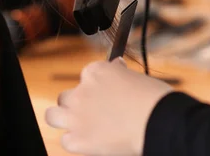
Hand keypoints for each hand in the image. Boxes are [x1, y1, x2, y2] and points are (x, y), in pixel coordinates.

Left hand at [45, 58, 173, 155]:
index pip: (87, 75)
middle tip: (91, 112)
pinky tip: (89, 142)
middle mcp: (82, 91)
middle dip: (76, 103)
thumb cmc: (153, 98)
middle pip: (66, 96)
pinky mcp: (78, 139)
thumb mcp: (136, 77)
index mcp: (96, 71)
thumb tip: (117, 67)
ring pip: (53, 115)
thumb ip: (120, 74)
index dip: (97, 86)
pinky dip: (76, 142)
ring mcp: (76, 116)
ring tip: (76, 125)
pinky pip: (66, 140)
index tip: (106, 92)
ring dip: (62, 119)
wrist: (157, 121)